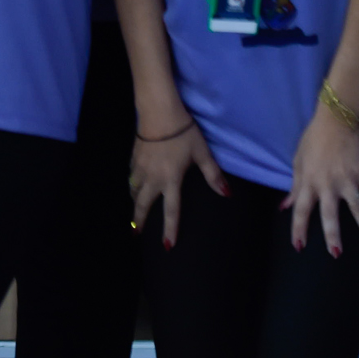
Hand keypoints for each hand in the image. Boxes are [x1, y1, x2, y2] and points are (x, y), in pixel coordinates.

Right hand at [128, 117, 227, 246]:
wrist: (159, 111)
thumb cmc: (183, 132)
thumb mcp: (202, 153)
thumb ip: (213, 175)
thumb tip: (227, 194)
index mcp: (171, 179)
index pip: (171, 210)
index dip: (170, 229)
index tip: (167, 245)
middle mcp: (153, 178)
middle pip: (143, 204)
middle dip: (139, 220)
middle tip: (136, 233)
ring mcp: (140, 167)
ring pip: (134, 190)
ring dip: (135, 202)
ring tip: (135, 210)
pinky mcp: (134, 157)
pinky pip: (131, 176)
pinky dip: (132, 185)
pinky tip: (133, 184)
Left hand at [286, 103, 358, 256]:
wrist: (336, 120)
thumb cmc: (313, 140)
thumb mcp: (298, 161)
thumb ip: (294, 186)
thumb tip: (285, 207)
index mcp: (309, 181)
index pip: (301, 210)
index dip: (298, 229)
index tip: (299, 246)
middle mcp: (327, 184)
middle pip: (329, 215)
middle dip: (332, 236)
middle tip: (336, 254)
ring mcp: (347, 179)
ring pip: (357, 208)